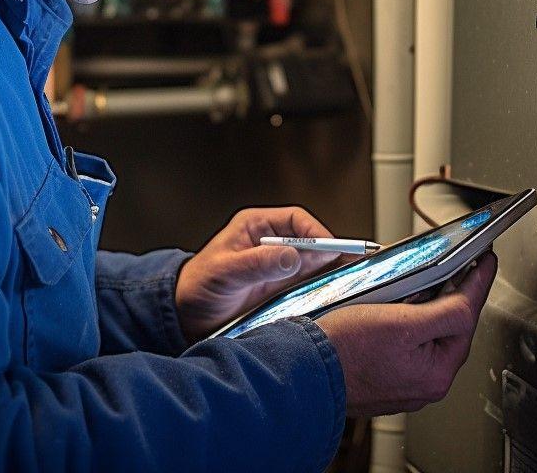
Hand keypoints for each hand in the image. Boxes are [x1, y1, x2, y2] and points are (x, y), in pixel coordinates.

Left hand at [175, 207, 342, 341]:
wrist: (185, 316)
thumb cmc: (197, 286)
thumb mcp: (225, 273)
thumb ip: (257, 264)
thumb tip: (292, 256)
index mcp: (255, 227)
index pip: (296, 220)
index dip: (317, 232)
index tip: (330, 248)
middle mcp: (270, 243)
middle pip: (310, 241)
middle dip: (331, 252)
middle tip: (350, 266)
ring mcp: (277, 266)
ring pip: (313, 263)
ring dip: (329, 271)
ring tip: (349, 280)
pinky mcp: (280, 288)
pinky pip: (308, 284)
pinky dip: (321, 288)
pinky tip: (331, 294)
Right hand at [315, 251, 497, 418]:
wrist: (302, 374)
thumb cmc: (344, 351)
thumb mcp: (402, 323)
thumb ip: (445, 312)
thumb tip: (470, 301)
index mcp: (436, 374)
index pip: (467, 318)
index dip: (478, 283)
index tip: (486, 261)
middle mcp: (424, 385)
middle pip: (449, 329)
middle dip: (453, 296)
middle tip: (459, 267)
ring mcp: (403, 383)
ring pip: (427, 337)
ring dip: (427, 310)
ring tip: (424, 285)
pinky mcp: (384, 378)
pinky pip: (406, 346)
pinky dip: (405, 325)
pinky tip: (396, 311)